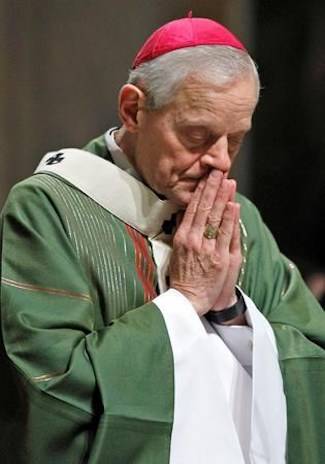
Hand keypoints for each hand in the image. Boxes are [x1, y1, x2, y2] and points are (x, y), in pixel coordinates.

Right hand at [169, 170, 241, 316]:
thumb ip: (184, 232)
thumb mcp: (177, 252)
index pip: (192, 209)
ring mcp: (207, 248)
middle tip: (218, 171)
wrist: (189, 300)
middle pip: (204, 209)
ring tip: (229, 181)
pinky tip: (233, 205)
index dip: (201, 191)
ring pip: (215, 218)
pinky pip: (226, 234)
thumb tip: (187, 213)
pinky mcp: (220, 258)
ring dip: (223, 198)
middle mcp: (193, 240)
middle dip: (213, 188)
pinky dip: (230, 218)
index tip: (206, 177)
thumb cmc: (183, 276)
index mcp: (182, 237)